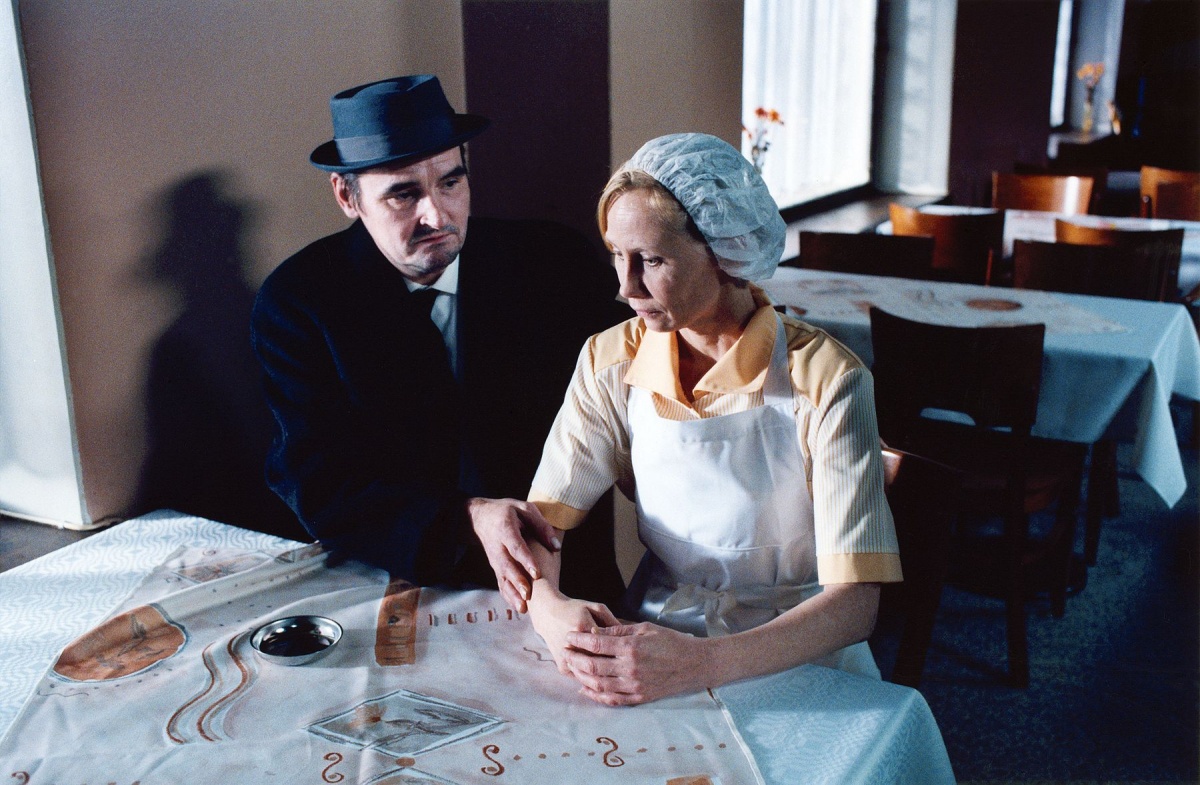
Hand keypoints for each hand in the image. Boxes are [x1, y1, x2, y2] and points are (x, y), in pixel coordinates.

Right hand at [467, 498, 560, 611]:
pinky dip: (508, 596)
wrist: (480, 518)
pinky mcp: (495, 568)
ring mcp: (495, 560)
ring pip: (502, 578)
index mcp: (505, 529)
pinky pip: (501, 583)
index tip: (537, 573)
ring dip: (512, 593)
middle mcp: (497, 547)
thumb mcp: (524, 509)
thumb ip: (540, 526)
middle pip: (507, 566)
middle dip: (518, 581)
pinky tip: (519, 607)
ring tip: (523, 607)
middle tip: (529, 594)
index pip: (516, 546)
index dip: (526, 560)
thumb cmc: (507, 511)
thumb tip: (557, 546)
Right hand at [528, 584, 620, 675]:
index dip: (621, 652)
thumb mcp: (595, 608)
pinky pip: (583, 678)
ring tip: (618, 673)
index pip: (608, 645)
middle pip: (601, 662)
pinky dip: (593, 678)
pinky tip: (604, 675)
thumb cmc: (575, 609)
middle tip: (628, 667)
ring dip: (605, 676)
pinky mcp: (563, 668)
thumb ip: (612, 622)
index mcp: (583, 627)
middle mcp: (573, 645)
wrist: (548, 615)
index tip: (631, 654)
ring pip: (592, 674)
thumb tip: (629, 638)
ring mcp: (566, 659)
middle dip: (615, 667)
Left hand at [563, 622, 710, 705]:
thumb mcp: (645, 628)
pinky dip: (595, 695)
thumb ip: (618, 632)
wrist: (694, 664)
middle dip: (574, 659)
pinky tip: (585, 689)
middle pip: (592, 666)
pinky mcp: (639, 697)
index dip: (579, 640)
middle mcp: (630, 668)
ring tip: (571, 669)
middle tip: (564, 653)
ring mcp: (634, 686)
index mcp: (631, 648)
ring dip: (581, 677)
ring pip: (598, 685)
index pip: (596, 644)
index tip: (568, 637)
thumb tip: (595, 632)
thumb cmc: (671, 642)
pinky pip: (611, 699)